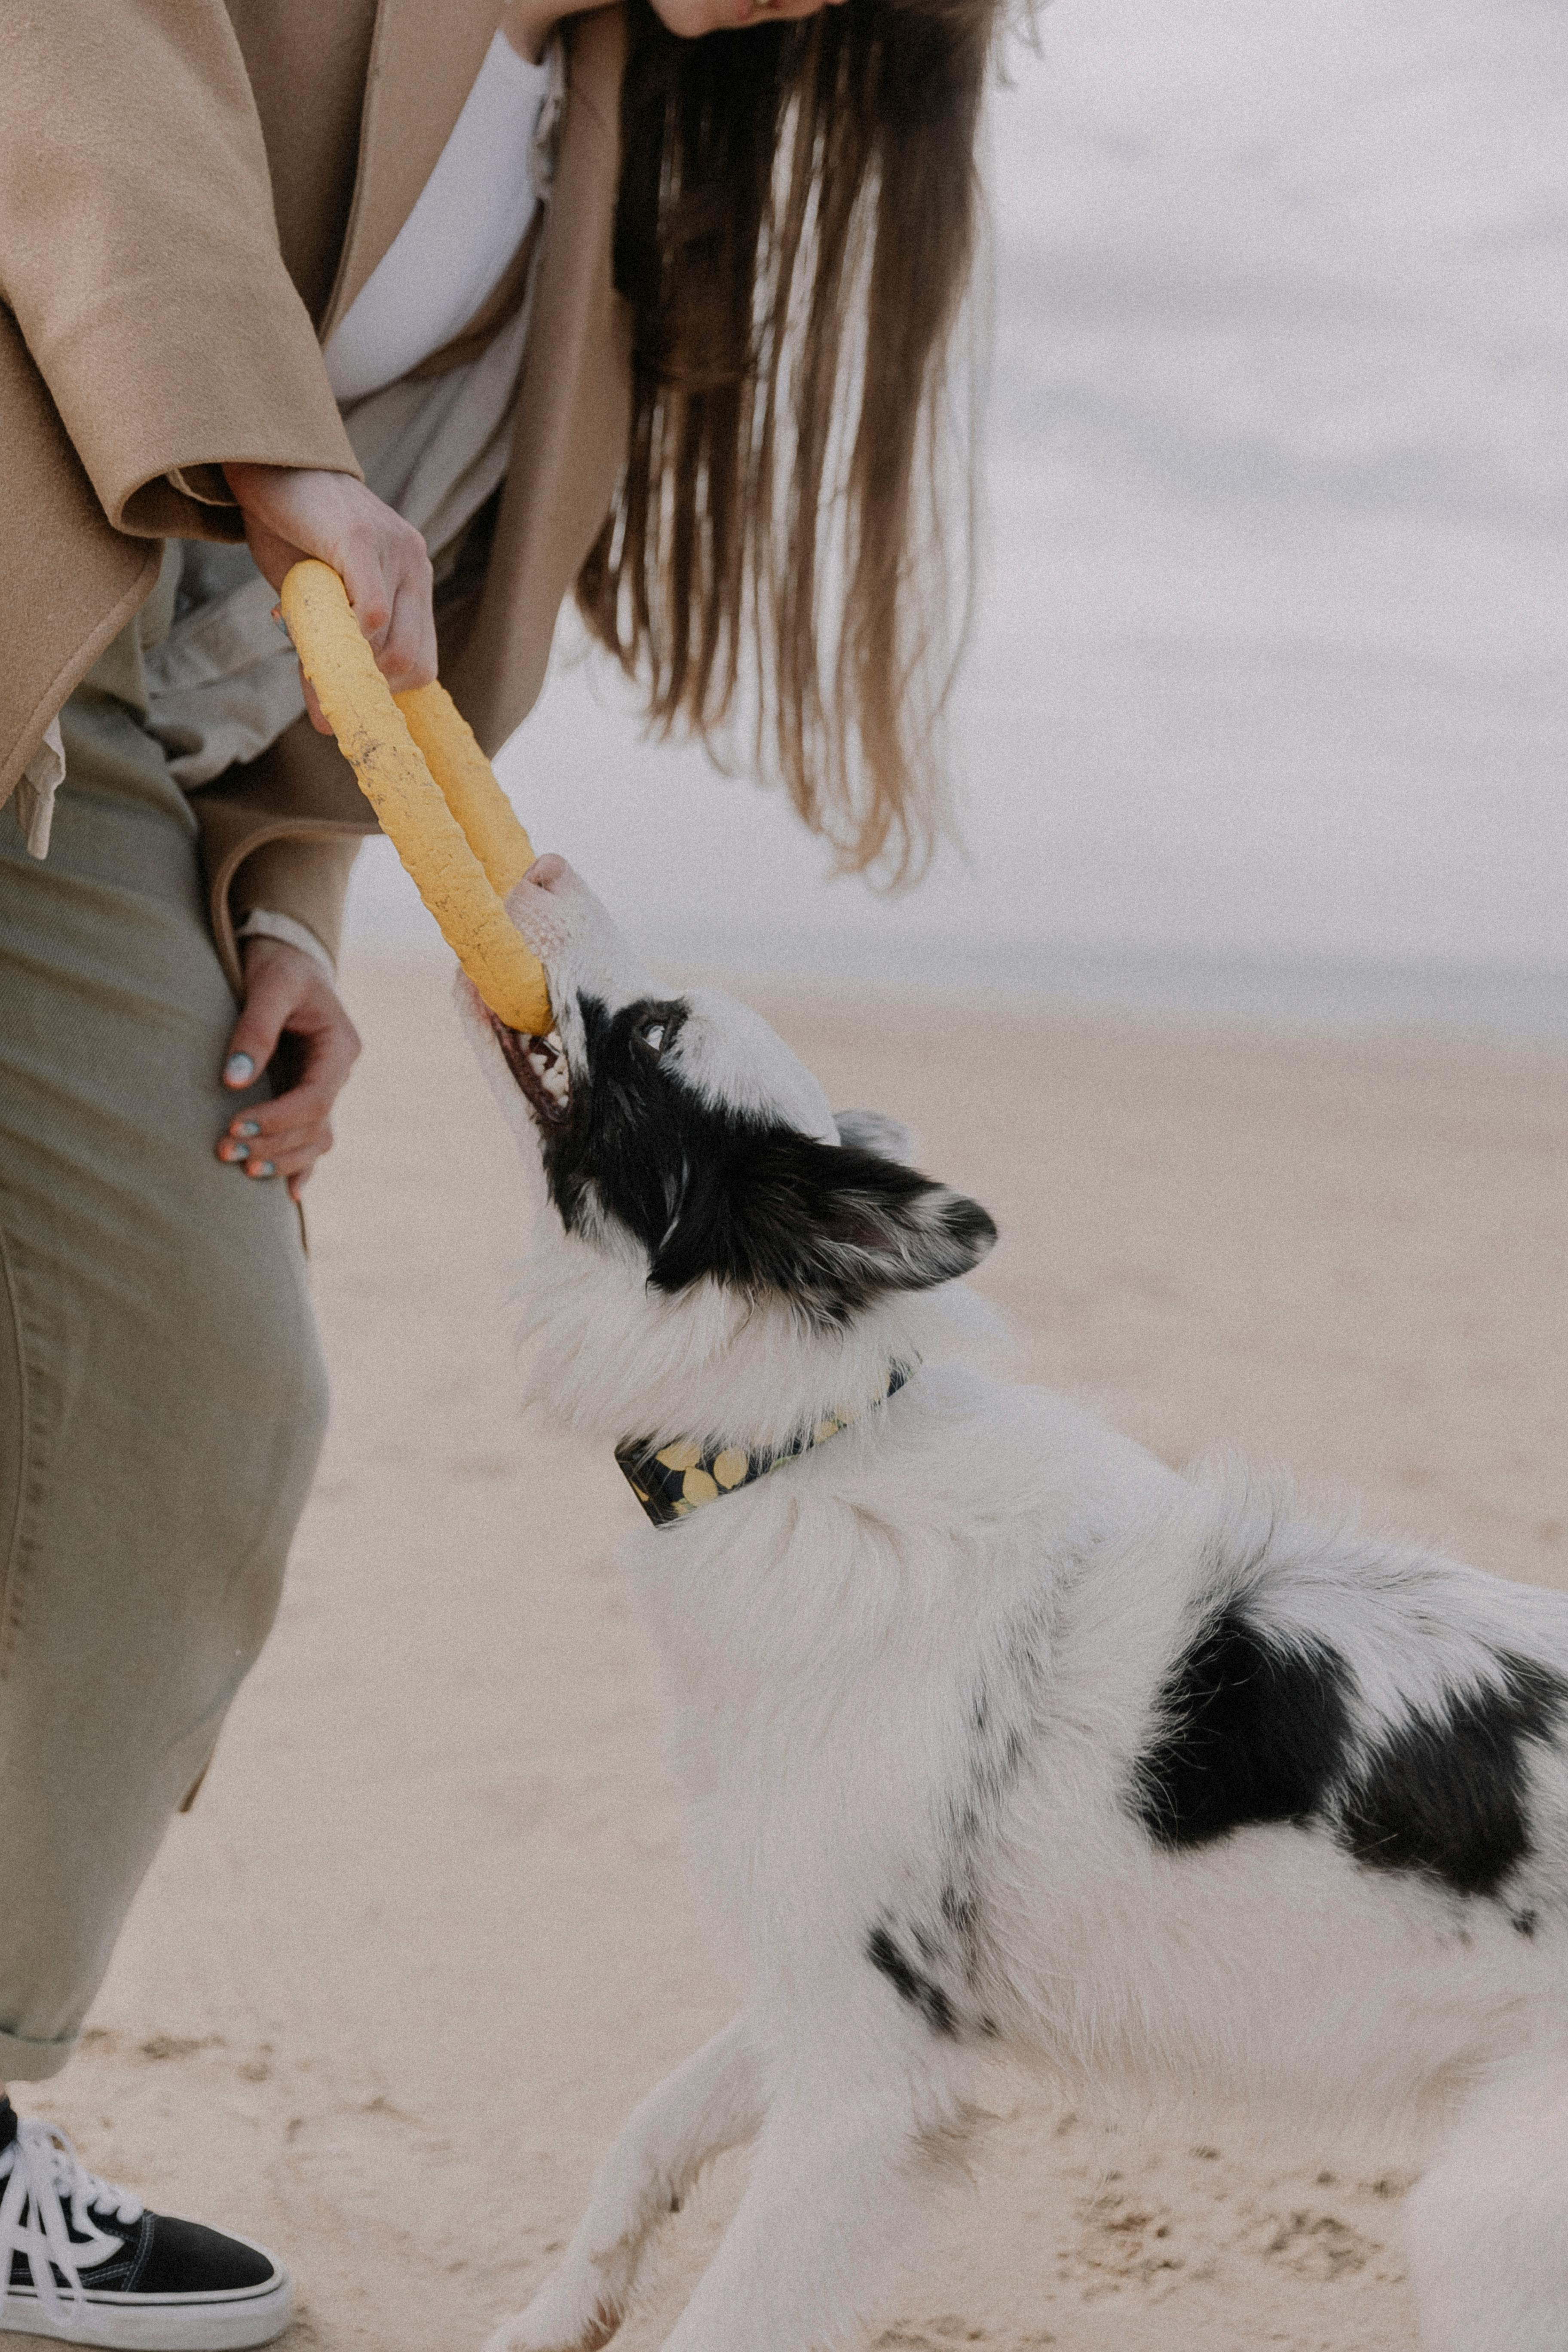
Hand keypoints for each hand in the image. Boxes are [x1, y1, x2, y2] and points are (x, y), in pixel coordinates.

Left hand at [217, 938, 361, 1201]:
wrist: (284, 954)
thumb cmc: (278, 964)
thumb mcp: (269, 986)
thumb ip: (254, 1031)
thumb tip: (234, 1082)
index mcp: (339, 1047)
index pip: (316, 1098)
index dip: (279, 1119)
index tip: (236, 1126)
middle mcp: (336, 1072)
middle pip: (314, 1125)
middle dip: (272, 1143)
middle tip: (225, 1150)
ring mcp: (321, 1086)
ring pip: (314, 1138)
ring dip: (282, 1158)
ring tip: (242, 1169)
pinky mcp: (302, 1093)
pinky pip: (309, 1137)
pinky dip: (299, 1165)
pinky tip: (286, 1192)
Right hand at [222, 463, 435, 729]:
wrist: (270, 467)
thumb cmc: (291, 535)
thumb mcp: (316, 601)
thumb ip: (329, 649)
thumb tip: (325, 721)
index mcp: (412, 584)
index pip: (423, 664)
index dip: (387, 691)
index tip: (349, 693)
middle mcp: (415, 567)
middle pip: (413, 664)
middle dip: (370, 686)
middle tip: (329, 677)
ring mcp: (396, 551)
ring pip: (393, 645)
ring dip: (352, 664)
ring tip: (315, 646)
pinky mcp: (364, 538)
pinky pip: (374, 609)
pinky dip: (352, 633)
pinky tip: (325, 626)